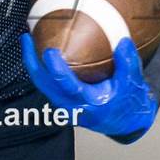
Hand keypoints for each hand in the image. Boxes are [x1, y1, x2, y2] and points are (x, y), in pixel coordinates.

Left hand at [21, 34, 157, 141]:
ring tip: (27, 40)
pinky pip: (46, 83)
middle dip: (31, 61)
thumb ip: (128, 63)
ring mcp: (64, 104)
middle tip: (26, 38)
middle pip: (44, 84)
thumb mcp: (133, 83)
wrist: (126, 121)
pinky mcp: (62, 100)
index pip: (68, 87)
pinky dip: (39, 67)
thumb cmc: (129, 102)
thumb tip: (123, 42)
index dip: (56, 70)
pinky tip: (37, 51)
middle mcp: (72, 106)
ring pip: (41, 84)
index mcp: (90, 104)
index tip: (49, 52)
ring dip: (32, 62)